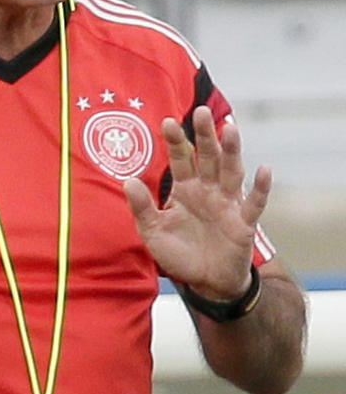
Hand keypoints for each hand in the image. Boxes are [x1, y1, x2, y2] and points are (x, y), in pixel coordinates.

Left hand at [123, 106, 269, 299]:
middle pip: (207, 158)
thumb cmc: (180, 253)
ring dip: (231, 152)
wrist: (206, 282)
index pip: (180, 160)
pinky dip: (261, 188)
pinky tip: (265, 170)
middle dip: (204, 136)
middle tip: (200, 111)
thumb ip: (141, 208)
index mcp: (185, 189)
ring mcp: (227, 204)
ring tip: (230, 129)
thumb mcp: (153, 232)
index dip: (175, 142)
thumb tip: (128, 181)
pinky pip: (254, 203)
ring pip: (231, 172)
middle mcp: (207, 190)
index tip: (167, 122)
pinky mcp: (243, 223)